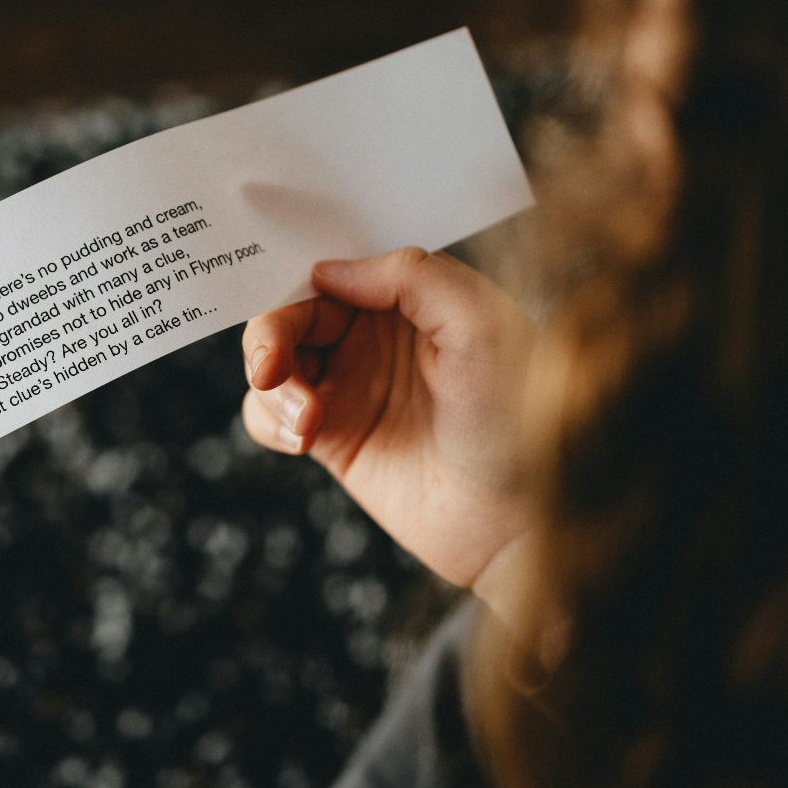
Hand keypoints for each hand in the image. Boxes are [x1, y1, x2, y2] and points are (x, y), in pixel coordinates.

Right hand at [241, 247, 534, 596]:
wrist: (514, 519)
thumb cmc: (519, 417)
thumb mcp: (482, 324)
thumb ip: (412, 275)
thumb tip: (327, 272)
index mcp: (411, 298)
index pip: (334, 268)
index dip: (296, 277)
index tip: (289, 305)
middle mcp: (374, 336)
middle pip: (290, 312)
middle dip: (269, 336)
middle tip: (270, 371)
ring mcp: (349, 387)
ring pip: (270, 362)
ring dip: (271, 386)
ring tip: (306, 422)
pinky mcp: (331, 438)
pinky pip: (269, 415)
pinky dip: (268, 420)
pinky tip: (302, 440)